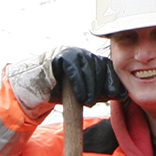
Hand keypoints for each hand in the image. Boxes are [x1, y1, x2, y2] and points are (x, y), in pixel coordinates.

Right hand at [6, 47, 124, 109]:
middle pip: (100, 67)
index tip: (117, 95)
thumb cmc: (60, 92)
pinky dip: (79, 83)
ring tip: (88, 102)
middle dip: (101, 87)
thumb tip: (121, 94)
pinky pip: (74, 69)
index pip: (108, 68)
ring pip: (89, 68)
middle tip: (96, 102)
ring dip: (90, 88)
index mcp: (92, 61)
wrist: (35, 88)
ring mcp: (73, 53)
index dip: (113, 82)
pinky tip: (80, 96)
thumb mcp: (84, 92)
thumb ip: (100, 91)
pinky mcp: (62, 56)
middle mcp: (84, 54)